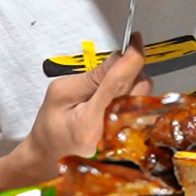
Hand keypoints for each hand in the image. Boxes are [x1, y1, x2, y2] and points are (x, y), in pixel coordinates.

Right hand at [6, 34, 149, 184]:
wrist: (50, 155)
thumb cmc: (51, 125)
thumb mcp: (61, 93)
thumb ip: (92, 77)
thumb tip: (118, 58)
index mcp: (90, 123)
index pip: (118, 83)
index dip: (130, 58)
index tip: (135, 40)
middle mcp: (112, 134)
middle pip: (139, 89)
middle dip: (132, 69)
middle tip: (116, 65)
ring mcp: (124, 139)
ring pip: (145, 97)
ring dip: (134, 82)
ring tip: (110, 88)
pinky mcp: (131, 139)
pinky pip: (143, 108)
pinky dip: (134, 95)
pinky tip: (117, 98)